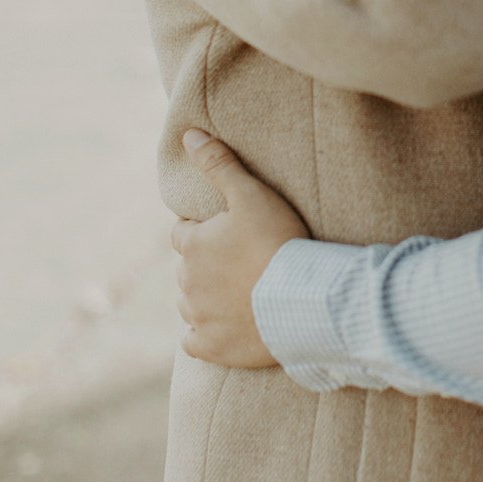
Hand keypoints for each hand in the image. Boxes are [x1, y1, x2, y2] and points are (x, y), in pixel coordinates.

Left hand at [173, 129, 310, 367]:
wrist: (301, 300)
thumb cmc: (278, 241)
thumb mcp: (251, 194)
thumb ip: (218, 163)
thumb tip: (188, 134)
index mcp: (192, 246)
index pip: (182, 234)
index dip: (202, 231)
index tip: (225, 233)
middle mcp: (187, 282)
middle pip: (187, 269)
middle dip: (204, 264)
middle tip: (238, 261)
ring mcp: (198, 317)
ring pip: (189, 303)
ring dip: (204, 297)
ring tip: (236, 292)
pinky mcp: (211, 347)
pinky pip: (194, 341)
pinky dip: (204, 335)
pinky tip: (222, 327)